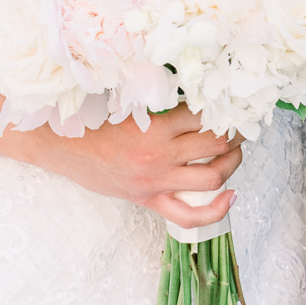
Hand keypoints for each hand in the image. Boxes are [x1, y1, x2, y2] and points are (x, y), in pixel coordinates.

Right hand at [14, 106, 242, 227]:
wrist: (65, 147)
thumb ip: (160, 99)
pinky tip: (230, 197)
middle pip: (215, 144)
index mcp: (156, 126)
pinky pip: (190, 216)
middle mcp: (161, 155)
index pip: (205, 116)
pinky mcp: (151, 200)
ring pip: (212, 177)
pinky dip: (216, 210)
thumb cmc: (96, 121)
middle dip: (235, 134)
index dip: (225, 109)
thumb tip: (193, 88)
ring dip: (232, 164)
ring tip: (235, 152)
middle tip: (240, 125)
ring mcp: (158, 181)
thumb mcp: (130, 102)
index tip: (233, 102)